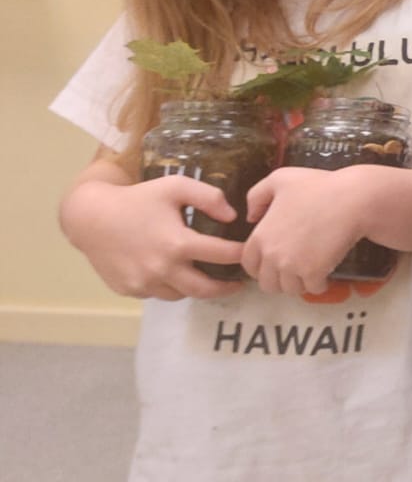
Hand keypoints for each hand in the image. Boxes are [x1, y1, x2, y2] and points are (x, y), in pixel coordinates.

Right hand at [64, 175, 244, 299]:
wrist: (91, 217)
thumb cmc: (138, 198)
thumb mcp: (175, 187)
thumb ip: (209, 197)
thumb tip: (233, 216)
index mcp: (178, 243)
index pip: (222, 256)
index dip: (241, 255)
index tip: (250, 254)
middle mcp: (162, 269)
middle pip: (205, 289)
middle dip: (226, 287)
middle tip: (239, 282)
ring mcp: (144, 283)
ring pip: (181, 294)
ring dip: (197, 288)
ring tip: (208, 278)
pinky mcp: (130, 290)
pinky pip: (158, 293)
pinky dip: (170, 286)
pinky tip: (175, 273)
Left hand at [243, 167, 367, 297]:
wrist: (351, 199)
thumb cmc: (318, 186)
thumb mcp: (280, 179)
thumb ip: (257, 196)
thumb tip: (251, 218)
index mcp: (260, 237)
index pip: (250, 265)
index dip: (261, 266)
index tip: (274, 263)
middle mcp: (272, 256)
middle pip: (267, 283)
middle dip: (279, 279)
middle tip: (293, 270)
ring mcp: (292, 267)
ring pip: (289, 289)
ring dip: (299, 284)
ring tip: (309, 272)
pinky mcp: (314, 273)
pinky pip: (312, 289)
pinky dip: (318, 284)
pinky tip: (324, 274)